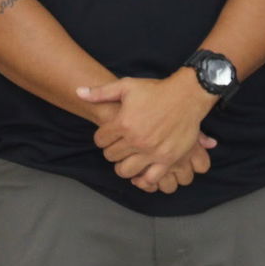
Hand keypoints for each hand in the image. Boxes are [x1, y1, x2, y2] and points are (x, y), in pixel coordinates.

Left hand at [77, 72, 217, 189]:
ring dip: (123, 166)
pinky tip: (141, 172)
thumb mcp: (126, 86)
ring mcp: (152, 151)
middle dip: (111, 150)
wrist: (186, 96)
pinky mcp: (167, 159)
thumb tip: (78, 92)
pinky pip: (150, 179)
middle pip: (111, 156)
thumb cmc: (156, 90)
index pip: (100, 140)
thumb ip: (101, 92)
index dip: (101, 137)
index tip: (108, 134)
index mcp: (123, 122)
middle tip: (118, 145)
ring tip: (127, 158)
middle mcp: (136, 139)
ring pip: (126, 170)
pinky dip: (143, 179)